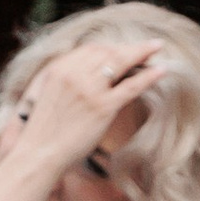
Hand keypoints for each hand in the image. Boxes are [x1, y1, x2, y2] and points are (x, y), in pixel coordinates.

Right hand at [2, 33, 169, 184]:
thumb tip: (90, 75)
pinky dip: (148, 76)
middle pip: (108, 52)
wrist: (38, 154)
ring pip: (120, 63)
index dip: (111, 48)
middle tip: (148, 47)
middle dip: (129, 48)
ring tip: (156, 50)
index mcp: (59, 69)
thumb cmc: (43, 130)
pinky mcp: (102, 107)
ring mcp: (89, 90)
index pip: (91, 50)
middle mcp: (74, 74)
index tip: (124, 49)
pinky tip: (161, 70)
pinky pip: (131, 86)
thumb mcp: (49, 95)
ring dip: (141, 54)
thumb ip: (67, 80)